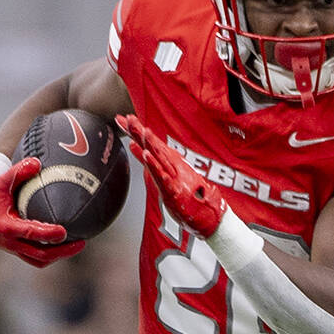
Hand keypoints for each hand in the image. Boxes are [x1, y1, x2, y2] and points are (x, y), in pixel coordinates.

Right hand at [0, 156, 85, 267]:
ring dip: (57, 256)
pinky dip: (49, 254)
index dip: (47, 234)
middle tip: (81, 242)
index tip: (64, 231)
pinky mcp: (13, 249)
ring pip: (37, 259)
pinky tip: (63, 245)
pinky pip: (33, 257)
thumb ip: (18, 172)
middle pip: (39, 253)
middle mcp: (8, 242)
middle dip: (61, 251)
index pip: (30, 233)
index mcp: (4, 226)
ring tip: (77, 246)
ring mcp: (11, 248)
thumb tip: (36, 162)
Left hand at [117, 114, 226, 236]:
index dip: (136, 131)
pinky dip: (154, 165)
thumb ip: (147, 160)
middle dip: (140, 131)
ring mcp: (174, 177)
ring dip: (150, 143)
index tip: (123, 119)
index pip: (149, 143)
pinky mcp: (175, 190)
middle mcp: (172, 166)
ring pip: (160, 157)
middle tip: (128, 118)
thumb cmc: (190, 197)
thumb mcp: (164, 175)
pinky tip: (147, 156)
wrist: (210, 216)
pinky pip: (163, 176)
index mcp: (169, 162)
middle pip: (153, 146)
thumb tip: (133, 146)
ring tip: (141, 130)